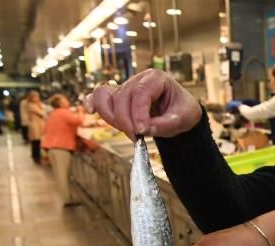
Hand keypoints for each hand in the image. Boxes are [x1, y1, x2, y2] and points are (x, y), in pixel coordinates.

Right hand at [85, 69, 200, 139]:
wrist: (179, 112)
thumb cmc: (182, 111)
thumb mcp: (183, 118)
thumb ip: (167, 124)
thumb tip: (146, 130)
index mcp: (156, 78)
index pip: (141, 92)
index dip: (138, 113)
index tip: (142, 131)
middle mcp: (138, 80)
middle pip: (122, 96)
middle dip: (126, 120)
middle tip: (137, 137)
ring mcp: (125, 87)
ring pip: (107, 96)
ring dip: (111, 117)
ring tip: (128, 132)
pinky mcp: (117, 97)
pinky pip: (100, 96)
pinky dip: (94, 103)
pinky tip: (91, 110)